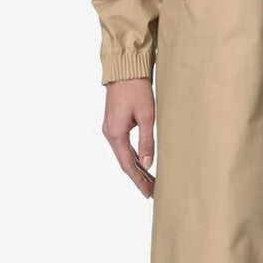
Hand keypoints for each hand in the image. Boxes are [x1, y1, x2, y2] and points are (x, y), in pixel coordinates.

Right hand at [102, 77, 156, 198]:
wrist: (125, 69)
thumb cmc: (136, 89)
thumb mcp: (147, 116)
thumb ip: (147, 142)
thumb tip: (148, 165)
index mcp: (115, 134)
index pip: (128, 165)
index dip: (139, 180)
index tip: (149, 193)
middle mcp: (110, 133)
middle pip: (125, 162)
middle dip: (139, 177)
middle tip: (153, 191)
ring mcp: (111, 128)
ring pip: (124, 155)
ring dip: (137, 168)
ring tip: (151, 180)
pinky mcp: (116, 123)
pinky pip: (124, 146)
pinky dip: (134, 156)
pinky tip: (143, 163)